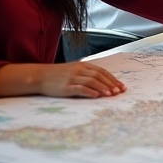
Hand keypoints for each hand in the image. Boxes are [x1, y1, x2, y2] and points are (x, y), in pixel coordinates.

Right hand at [0, 61, 125, 99]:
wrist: (40, 76)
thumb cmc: (58, 75)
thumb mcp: (74, 71)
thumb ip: (87, 74)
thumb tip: (103, 83)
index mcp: (83, 65)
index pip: (102, 71)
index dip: (113, 79)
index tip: (121, 86)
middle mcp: (79, 70)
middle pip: (99, 76)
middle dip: (111, 84)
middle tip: (119, 92)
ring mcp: (72, 78)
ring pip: (92, 81)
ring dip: (103, 88)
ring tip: (111, 95)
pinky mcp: (66, 87)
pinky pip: (80, 88)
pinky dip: (90, 92)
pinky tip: (97, 96)